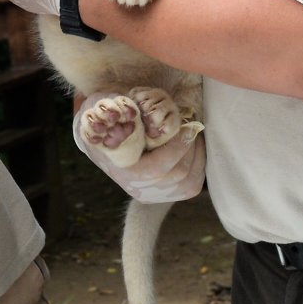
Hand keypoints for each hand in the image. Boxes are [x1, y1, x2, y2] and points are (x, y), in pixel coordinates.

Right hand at [73, 105, 205, 202]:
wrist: (103, 137)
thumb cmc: (106, 116)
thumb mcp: (103, 107)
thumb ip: (116, 109)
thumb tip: (138, 111)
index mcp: (122, 167)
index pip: (156, 168)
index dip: (177, 147)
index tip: (186, 125)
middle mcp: (137, 188)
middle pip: (177, 175)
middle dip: (190, 147)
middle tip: (192, 125)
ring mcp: (151, 195)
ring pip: (188, 183)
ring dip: (198, 155)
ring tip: (193, 135)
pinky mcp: (164, 196)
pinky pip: (191, 186)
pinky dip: (199, 165)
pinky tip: (194, 147)